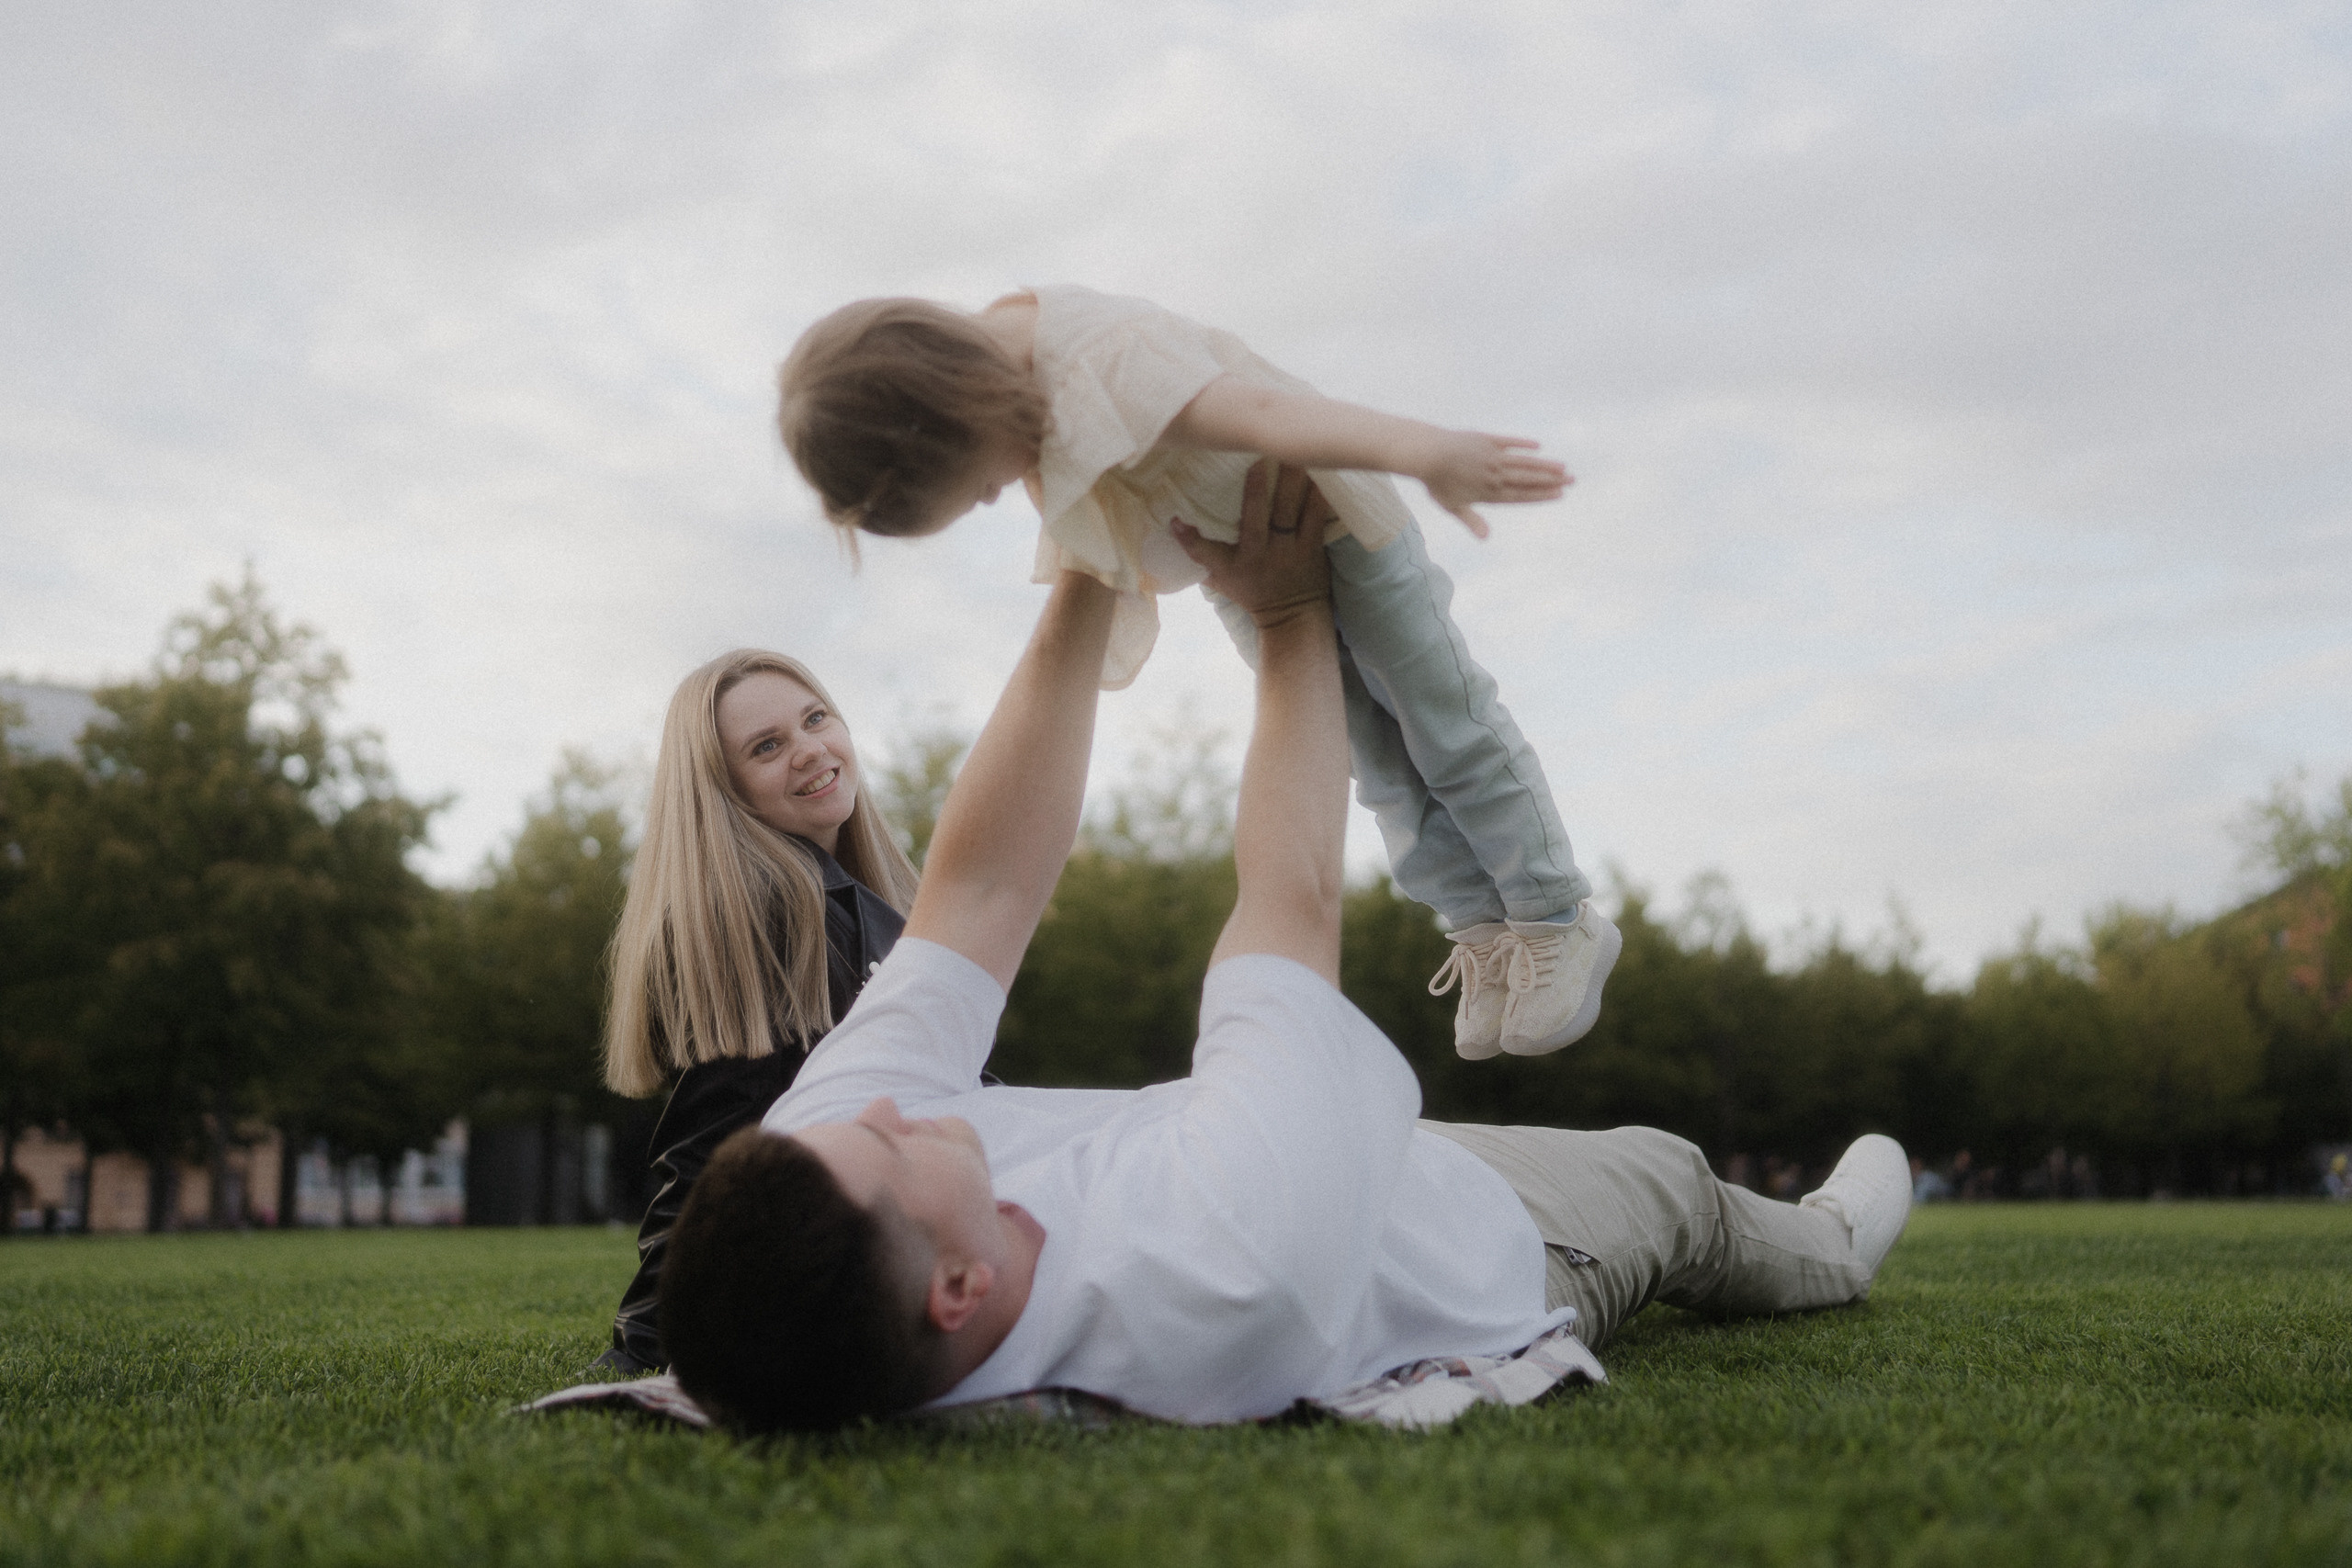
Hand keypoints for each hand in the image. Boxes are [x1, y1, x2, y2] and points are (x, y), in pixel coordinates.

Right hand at [1171, 460, 1332, 628]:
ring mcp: (1289, 550)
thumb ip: (1199, 552)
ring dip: (1291, 482)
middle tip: (1257, 456)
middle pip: (1256, 520)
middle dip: (1255, 490)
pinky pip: (1316, 517)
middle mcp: (1261, 555)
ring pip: (1289, 512)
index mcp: (1234, 564)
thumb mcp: (1220, 577)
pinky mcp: (1313, 547)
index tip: (1176, 519)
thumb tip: (1173, 522)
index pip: (1205, 552)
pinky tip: (1319, 472)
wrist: (1292, 616)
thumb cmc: (1251, 591)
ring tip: (1292, 453)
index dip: (1189, 538)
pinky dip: (1316, 495)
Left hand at [1418, 432, 1570, 539]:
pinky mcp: (1486, 440)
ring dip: (1544, 465)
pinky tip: (1538, 447)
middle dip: (1551, 481)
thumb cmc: (1437, 483)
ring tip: (1563, 467)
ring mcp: (1491, 456)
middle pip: (1528, 479)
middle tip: (1572, 481)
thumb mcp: (1453, 506)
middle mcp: (1494, 475)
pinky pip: (1508, 442)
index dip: (1541, 495)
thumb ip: (1471, 521)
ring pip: (1523, 462)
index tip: (1559, 494)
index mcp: (1488, 493)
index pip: (1520, 495)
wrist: (1427, 454)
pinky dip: (1523, 444)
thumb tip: (1485, 539)